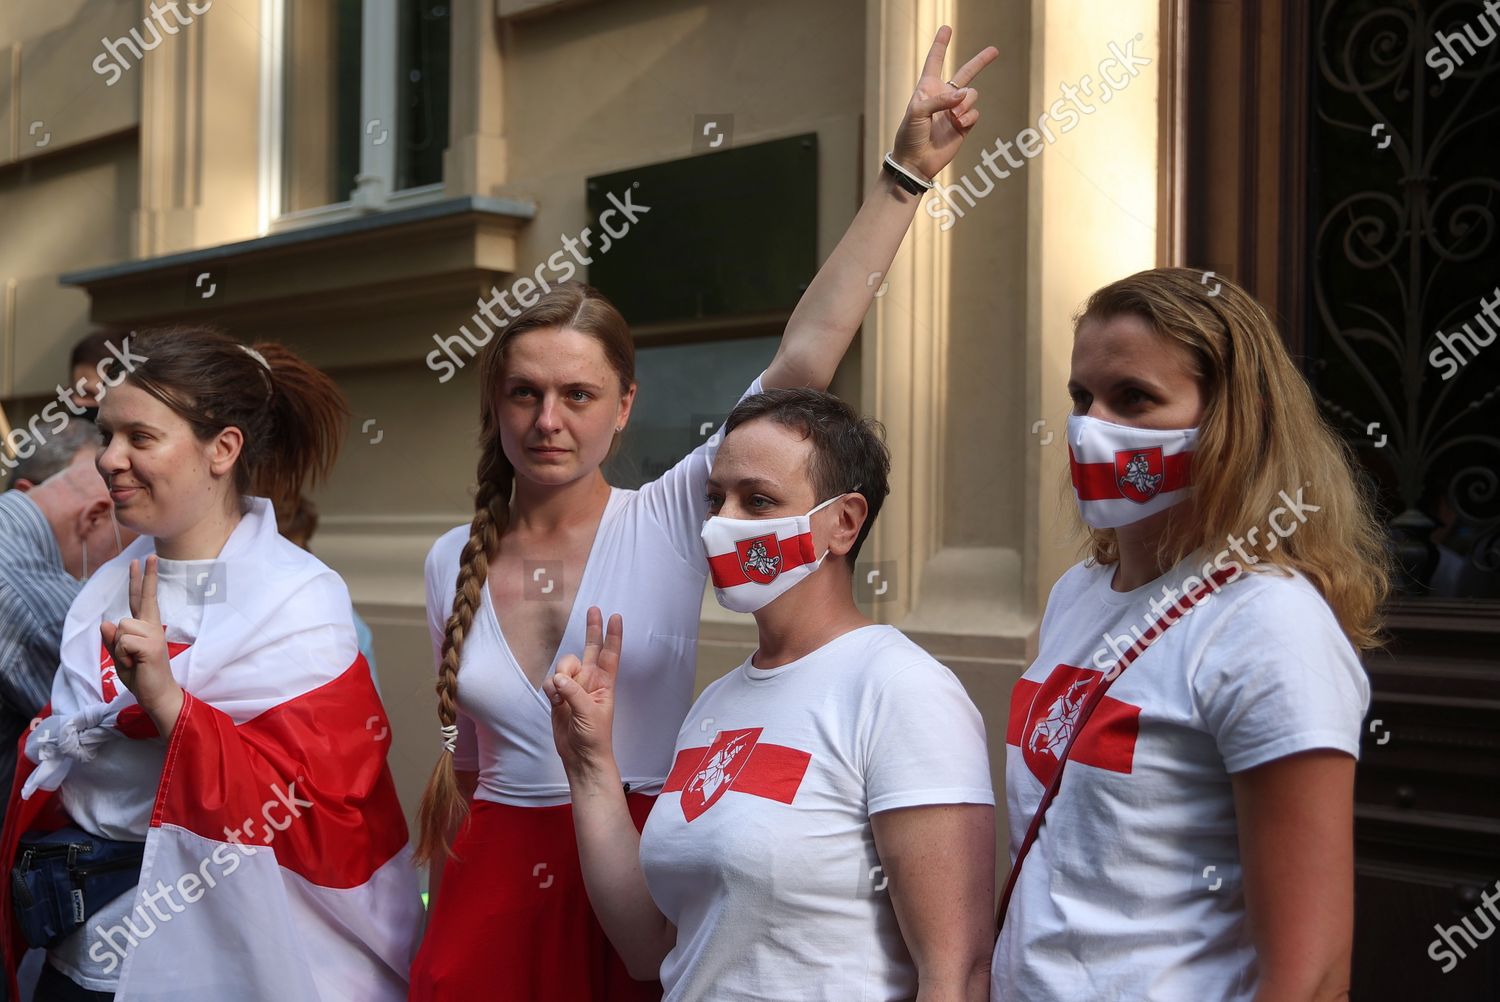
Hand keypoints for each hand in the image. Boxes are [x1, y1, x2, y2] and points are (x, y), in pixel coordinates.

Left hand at [100, 556, 182, 726]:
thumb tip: (106, 622)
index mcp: (146, 628)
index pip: (141, 599)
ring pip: (122, 627)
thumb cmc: (141, 676)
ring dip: (120, 647)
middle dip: (144, 577)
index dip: (143, 580)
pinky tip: (135, 664)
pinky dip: (123, 655)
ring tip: (133, 660)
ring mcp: (154, 635)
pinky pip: (123, 641)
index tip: (146, 559)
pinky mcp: (152, 646)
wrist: (157, 695)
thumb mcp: (121, 656)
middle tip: (149, 554)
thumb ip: (113, 640)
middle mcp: (152, 627)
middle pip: (140, 600)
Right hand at [544, 607, 621, 780]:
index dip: (613, 635)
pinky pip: (551, 681)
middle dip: (592, 629)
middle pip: (590, 649)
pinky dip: (550, 689)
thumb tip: (558, 677)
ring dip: (561, 674)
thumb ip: (574, 692)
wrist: (581, 756)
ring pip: (565, 665)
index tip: (616, 616)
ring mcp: (574, 687)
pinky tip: (555, 701)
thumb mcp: (589, 713)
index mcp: (605, 683)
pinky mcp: (559, 696)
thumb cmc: (595, 736)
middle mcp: (590, 681)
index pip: (610, 654)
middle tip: (594, 609)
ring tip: (562, 696)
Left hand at [891, 26, 998, 181]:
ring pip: (972, 95)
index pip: (935, 61)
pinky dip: (968, 117)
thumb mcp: (917, 112)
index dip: (941, 44)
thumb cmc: (909, 135)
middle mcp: (943, 96)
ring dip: (965, 104)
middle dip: (980, 61)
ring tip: (953, 118)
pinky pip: (975, 113)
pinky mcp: (964, 125)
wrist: (916, 162)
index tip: (946, 28)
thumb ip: (939, 100)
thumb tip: (963, 96)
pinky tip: (958, 125)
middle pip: (966, 73)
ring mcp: (955, 110)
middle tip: (994, 50)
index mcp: (928, 88)